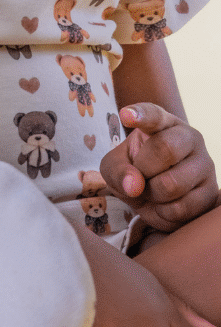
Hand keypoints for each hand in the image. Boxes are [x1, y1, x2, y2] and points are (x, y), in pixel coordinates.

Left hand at [99, 103, 218, 231]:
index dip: (140, 114)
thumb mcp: (115, 166)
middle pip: (165, 149)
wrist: (155, 195)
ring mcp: (205, 164)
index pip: (153, 114)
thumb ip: (118, 170)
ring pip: (172, 184)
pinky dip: (163, 211)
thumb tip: (135, 186)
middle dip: (143, 169)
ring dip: (152, 194)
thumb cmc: (135, 170)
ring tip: (152, 189)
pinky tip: (164, 203)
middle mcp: (189, 137)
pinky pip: (181, 208)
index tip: (125, 115)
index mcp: (162, 123)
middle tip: (140, 174)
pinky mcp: (211, 192)